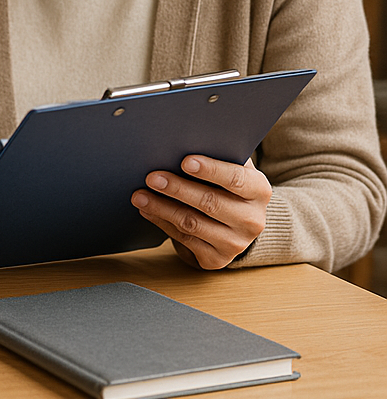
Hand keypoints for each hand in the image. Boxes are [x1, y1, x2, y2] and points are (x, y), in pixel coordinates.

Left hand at [131, 156, 270, 268]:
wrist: (235, 221)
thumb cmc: (225, 183)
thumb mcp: (229, 166)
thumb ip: (216, 154)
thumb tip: (181, 140)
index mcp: (259, 190)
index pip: (236, 179)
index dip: (210, 170)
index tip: (184, 161)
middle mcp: (252, 220)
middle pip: (210, 203)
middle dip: (177, 189)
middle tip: (151, 177)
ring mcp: (236, 243)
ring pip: (193, 224)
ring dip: (161, 208)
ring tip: (139, 195)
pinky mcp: (217, 259)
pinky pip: (185, 240)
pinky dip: (162, 223)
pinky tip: (146, 210)